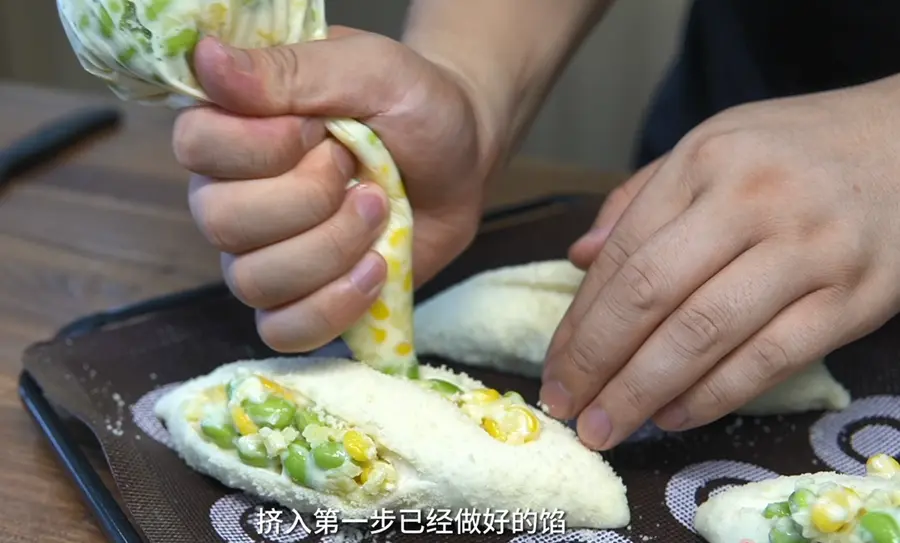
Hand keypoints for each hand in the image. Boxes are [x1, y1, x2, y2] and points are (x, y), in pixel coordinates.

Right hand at [173, 28, 495, 351]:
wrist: (461, 157)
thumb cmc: (411, 104)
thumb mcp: (366, 69)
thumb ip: (289, 71)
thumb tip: (206, 60)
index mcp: (235, 127)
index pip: (197, 147)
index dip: (262, 147)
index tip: (322, 131)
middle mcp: (232, 194)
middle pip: (224, 222)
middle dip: (310, 199)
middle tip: (356, 169)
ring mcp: (263, 253)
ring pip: (254, 281)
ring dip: (331, 248)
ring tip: (379, 211)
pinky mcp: (301, 300)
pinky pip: (284, 331)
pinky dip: (333, 306)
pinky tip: (375, 269)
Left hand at [542, 77, 899, 449]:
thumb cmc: (798, 151)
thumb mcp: (713, 147)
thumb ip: (641, 201)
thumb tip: (578, 258)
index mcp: (704, 160)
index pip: (623, 254)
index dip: (580, 321)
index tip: (555, 367)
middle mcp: (751, 200)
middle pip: (651, 297)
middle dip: (597, 363)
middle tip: (565, 408)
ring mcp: (809, 250)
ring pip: (705, 335)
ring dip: (643, 392)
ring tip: (605, 427)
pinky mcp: (855, 297)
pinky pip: (770, 360)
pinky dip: (714, 396)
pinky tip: (673, 416)